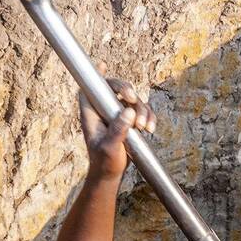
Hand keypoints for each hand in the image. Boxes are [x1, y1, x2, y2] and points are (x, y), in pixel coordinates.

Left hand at [78, 63, 155, 179]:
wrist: (111, 174)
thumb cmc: (104, 162)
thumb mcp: (109, 148)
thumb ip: (117, 130)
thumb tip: (129, 111)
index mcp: (92, 114)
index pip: (89, 90)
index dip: (94, 76)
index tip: (102, 65)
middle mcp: (104, 111)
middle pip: (114, 88)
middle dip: (126, 89)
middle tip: (133, 98)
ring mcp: (118, 115)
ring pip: (133, 100)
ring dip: (143, 110)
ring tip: (143, 128)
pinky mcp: (130, 122)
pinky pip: (143, 112)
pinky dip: (150, 118)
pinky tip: (151, 129)